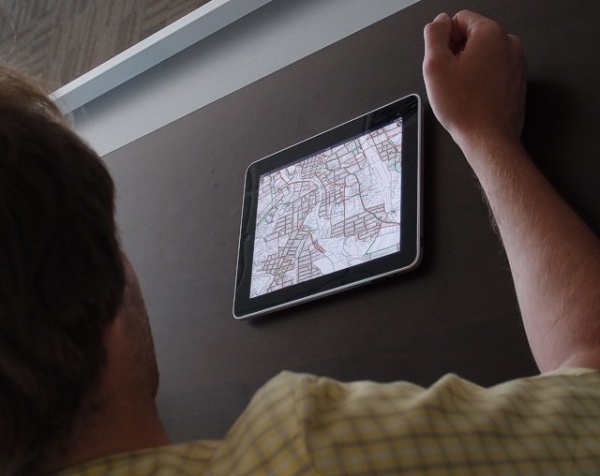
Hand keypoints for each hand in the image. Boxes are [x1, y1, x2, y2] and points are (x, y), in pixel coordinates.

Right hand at [423, 11, 526, 149]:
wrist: (488, 138)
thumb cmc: (464, 108)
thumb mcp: (435, 66)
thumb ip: (434, 35)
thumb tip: (439, 22)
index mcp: (490, 34)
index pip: (460, 19)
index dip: (445, 39)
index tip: (442, 60)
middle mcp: (508, 43)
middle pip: (474, 36)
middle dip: (458, 53)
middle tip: (449, 78)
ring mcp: (516, 63)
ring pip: (484, 54)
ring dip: (469, 67)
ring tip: (461, 90)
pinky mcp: (517, 81)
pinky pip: (494, 71)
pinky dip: (481, 79)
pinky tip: (473, 96)